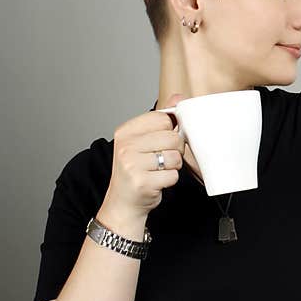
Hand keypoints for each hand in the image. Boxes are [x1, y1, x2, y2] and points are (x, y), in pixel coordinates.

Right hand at [103, 93, 187, 221]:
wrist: (123, 203)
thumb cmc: (136, 170)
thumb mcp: (143, 141)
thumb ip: (161, 119)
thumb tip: (178, 97)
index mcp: (126, 131)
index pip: (163, 118)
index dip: (170, 131)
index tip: (160, 141)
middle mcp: (126, 145)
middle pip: (173, 137)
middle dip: (174, 150)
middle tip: (161, 160)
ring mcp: (132, 164)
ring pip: (175, 157)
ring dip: (173, 167)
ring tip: (157, 171)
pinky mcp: (142, 182)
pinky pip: (173, 175)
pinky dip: (170, 180)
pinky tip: (156, 182)